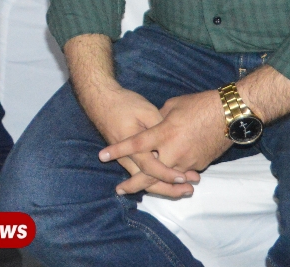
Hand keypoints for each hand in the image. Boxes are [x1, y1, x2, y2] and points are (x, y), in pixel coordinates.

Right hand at [80, 82, 196, 197]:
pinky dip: (156, 179)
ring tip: (184, 188)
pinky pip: (141, 174)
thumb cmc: (124, 104)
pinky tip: (171, 180)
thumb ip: (160, 128)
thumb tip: (176, 142)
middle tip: (189, 190)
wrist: (101, 101)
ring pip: (144, 181)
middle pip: (147, 182)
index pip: (151, 168)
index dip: (168, 174)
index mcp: (132, 146)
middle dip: (169, 189)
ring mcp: (125, 159)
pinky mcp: (126, 158)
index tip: (185, 177)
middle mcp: (127, 157)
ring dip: (164, 187)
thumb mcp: (146, 111)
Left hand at [100, 89, 229, 196]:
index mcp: (164, 132)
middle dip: (133, 183)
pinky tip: (164, 182)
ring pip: (166, 178)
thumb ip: (158, 120)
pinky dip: (172, 178)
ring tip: (138, 189)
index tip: (102, 156)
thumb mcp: (173, 106)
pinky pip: (181, 174)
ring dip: (153, 185)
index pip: (136, 144)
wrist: (229, 115)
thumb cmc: (200, 104)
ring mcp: (187, 161)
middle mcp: (173, 150)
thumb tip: (151, 129)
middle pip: (149, 173)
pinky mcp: (199, 165)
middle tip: (120, 190)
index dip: (118, 150)